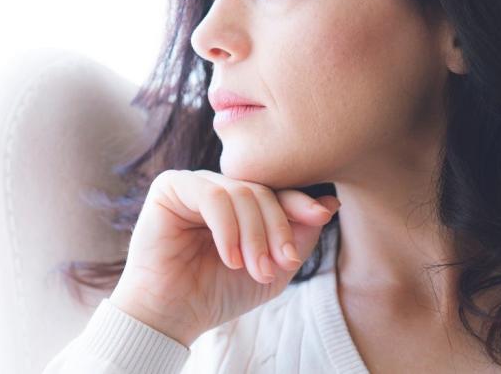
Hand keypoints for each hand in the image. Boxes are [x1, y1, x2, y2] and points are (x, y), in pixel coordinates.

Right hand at [108, 169, 339, 346]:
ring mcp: (194, 185)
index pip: (275, 191)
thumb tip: (331, 203)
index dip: (299, 203)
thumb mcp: (272, 269)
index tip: (322, 216)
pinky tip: (229, 258)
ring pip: (241, 193)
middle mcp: (217, 188)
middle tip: (280, 265)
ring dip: (254, 235)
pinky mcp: (170, 188)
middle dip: (276, 230)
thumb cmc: (218, 293)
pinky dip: (227, 229)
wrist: (174, 315)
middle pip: (262, 191)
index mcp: (239, 203)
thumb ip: (298, 237)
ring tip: (253, 268)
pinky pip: (212, 196)